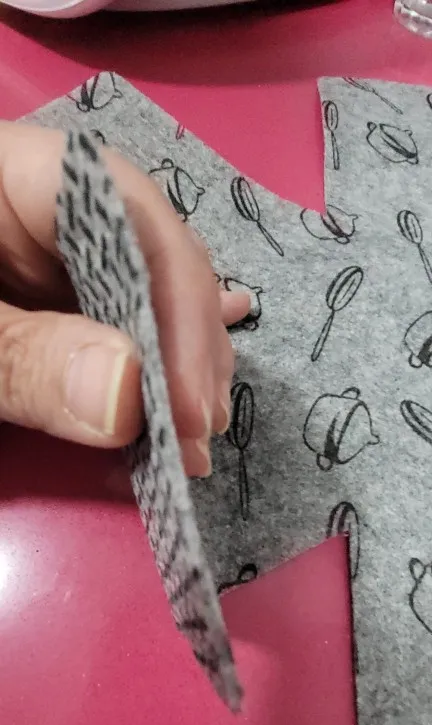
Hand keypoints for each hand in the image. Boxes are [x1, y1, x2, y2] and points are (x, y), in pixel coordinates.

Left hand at [0, 123, 249, 476]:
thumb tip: (128, 401)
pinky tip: (198, 370)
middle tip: (199, 432)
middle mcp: (50, 203)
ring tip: (196, 424)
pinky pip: (120, 309)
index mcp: (14, 176)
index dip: (178, 306)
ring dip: (181, 359)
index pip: (128, 212)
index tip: (188, 408)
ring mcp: (53, 248)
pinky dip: (158, 348)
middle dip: (188, 343)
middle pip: (151, 252)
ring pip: (146, 286)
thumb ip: (25, 357)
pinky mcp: (52, 289)